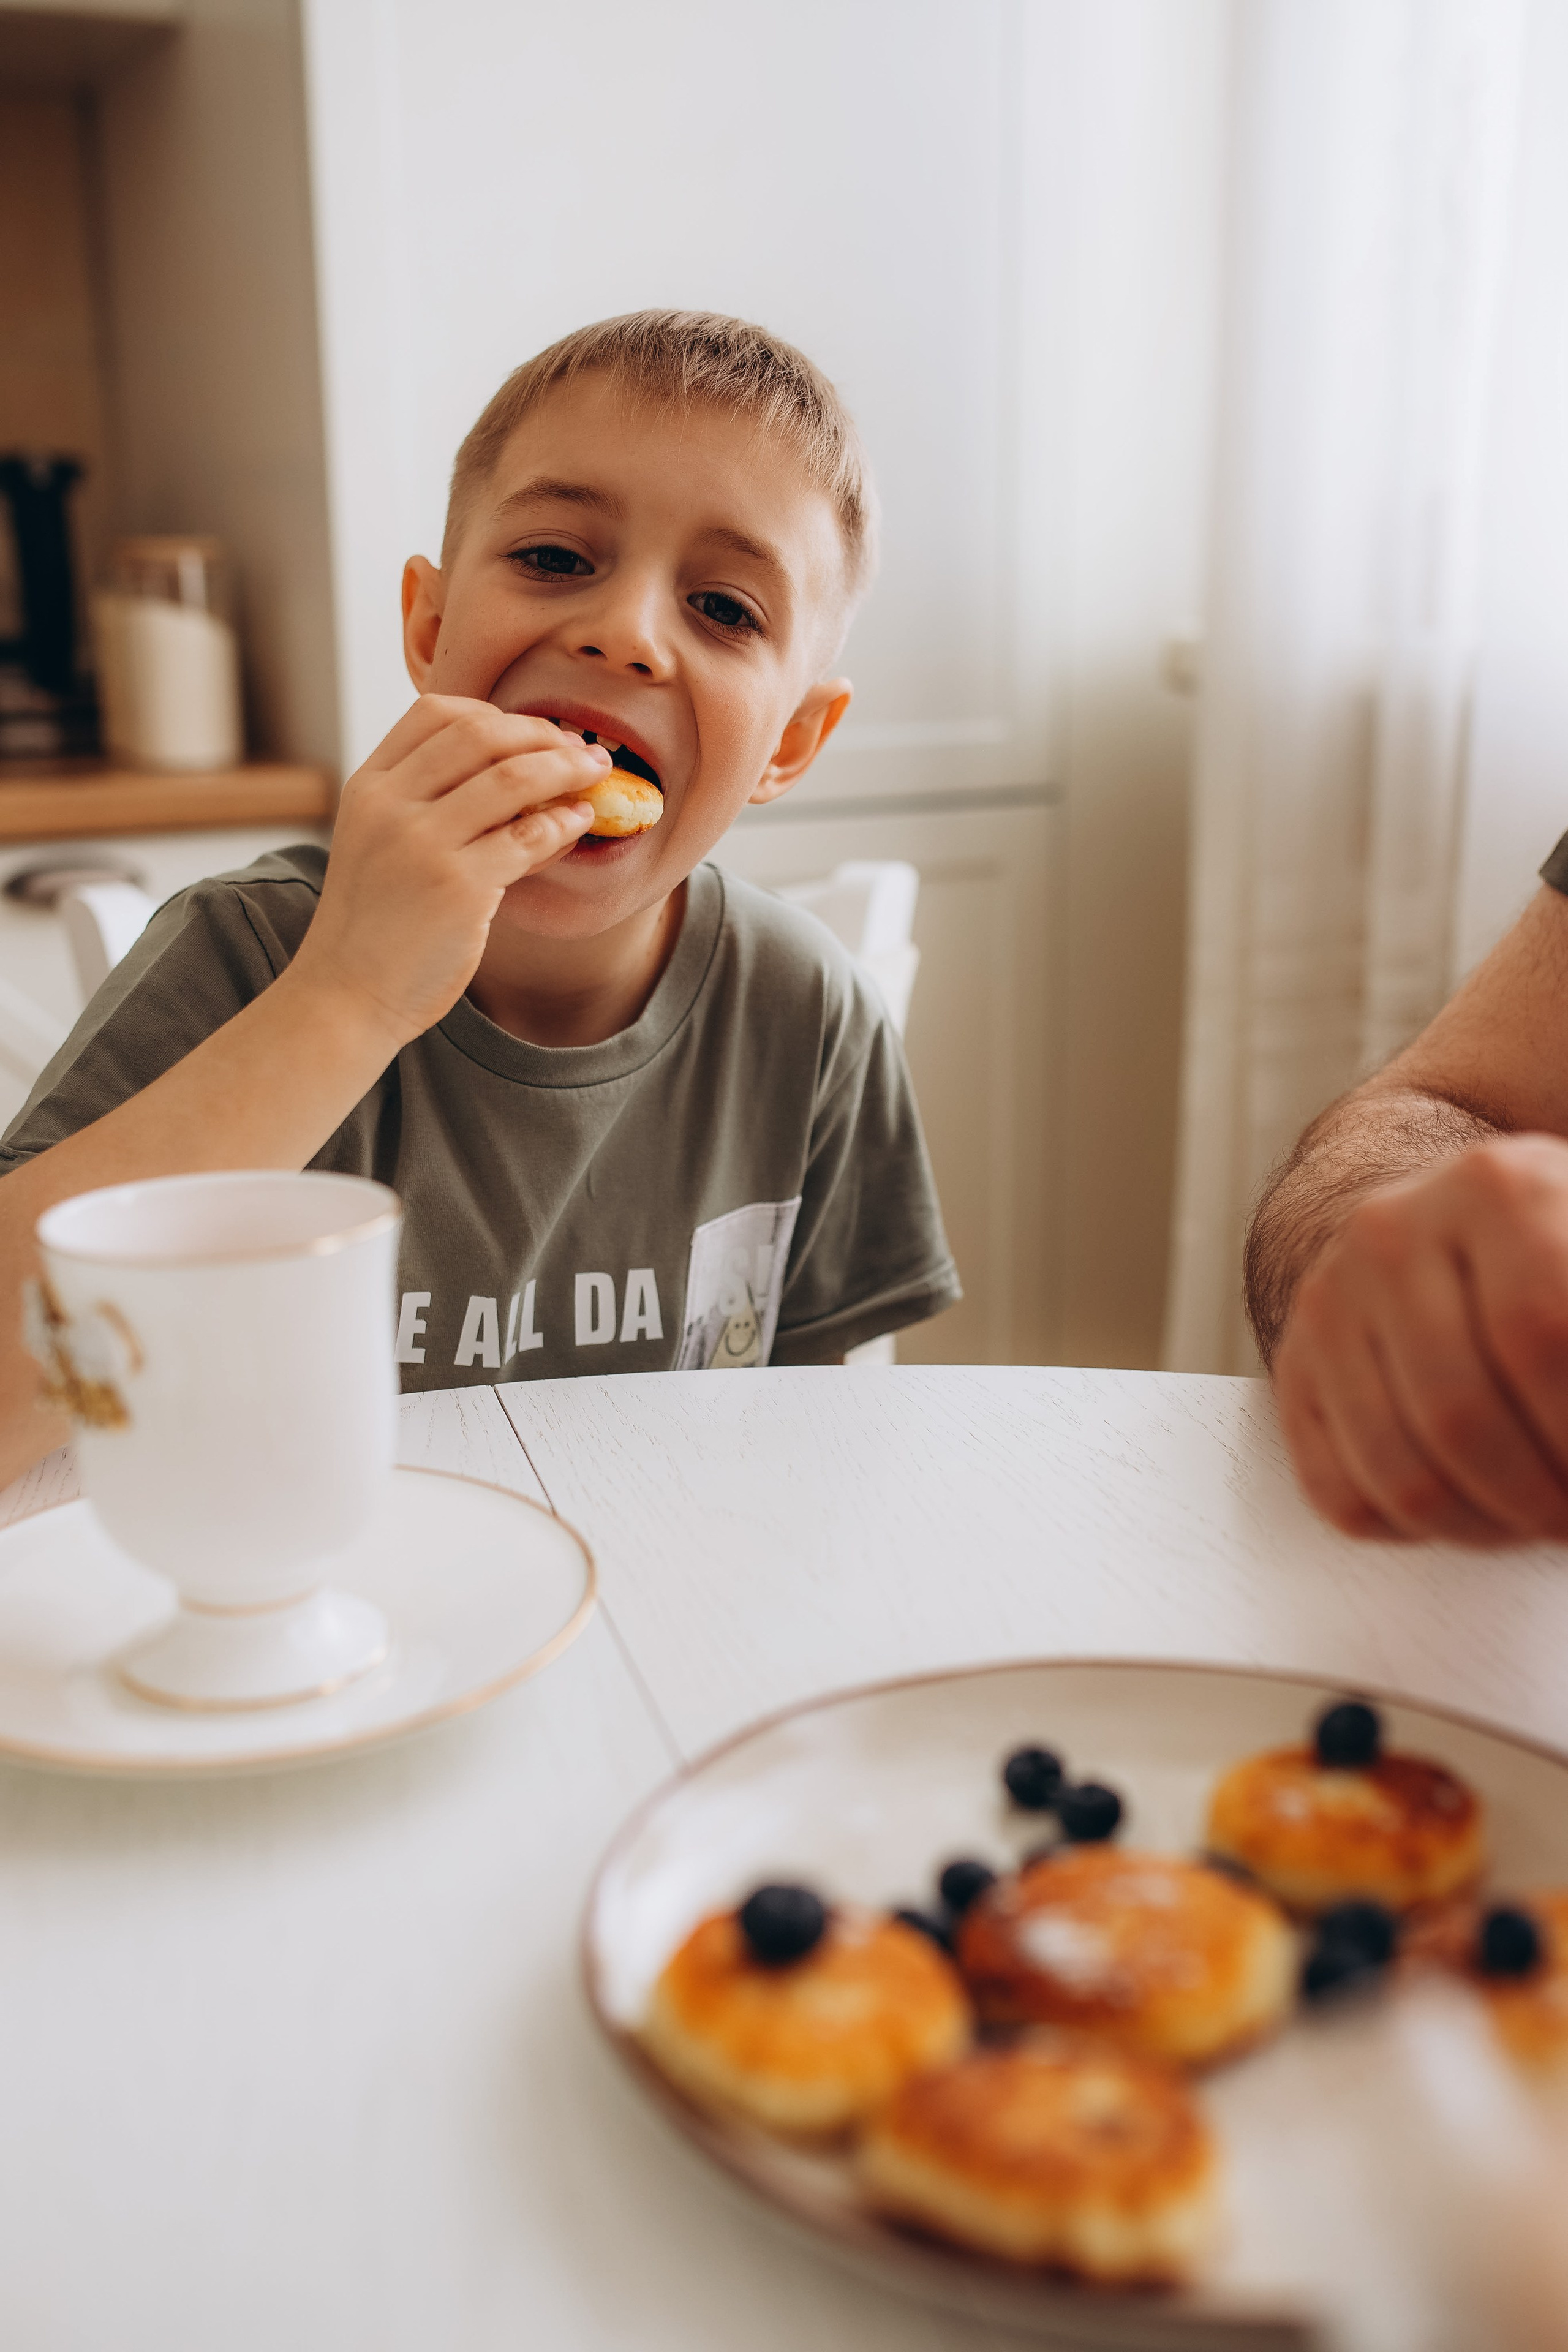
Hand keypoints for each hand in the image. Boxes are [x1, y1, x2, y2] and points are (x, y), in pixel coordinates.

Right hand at [289, 696, 608, 1044]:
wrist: (346, 993)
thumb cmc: (376, 924)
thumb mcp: (385, 846)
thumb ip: (434, 806)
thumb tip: (530, 780)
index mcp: (369, 786)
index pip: (435, 712)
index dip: (496, 714)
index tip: (531, 733)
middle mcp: (390, 805)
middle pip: (480, 734)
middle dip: (542, 733)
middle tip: (580, 747)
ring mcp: (423, 843)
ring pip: (513, 778)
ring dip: (567, 769)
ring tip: (596, 774)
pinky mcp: (458, 887)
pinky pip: (529, 836)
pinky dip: (563, 822)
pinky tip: (578, 823)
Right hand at [1274, 1134, 1567, 1542]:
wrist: (1446, 1225)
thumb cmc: (1551, 1253)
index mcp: (1494, 1189)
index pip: (1538, 1336)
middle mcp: (1391, 1234)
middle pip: (1460, 1415)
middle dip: (1536, 1498)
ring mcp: (1328, 1300)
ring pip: (1399, 1471)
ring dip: (1483, 1528)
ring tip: (1532, 1519)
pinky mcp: (1292, 1366)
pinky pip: (1339, 1493)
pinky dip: (1413, 1532)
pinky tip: (1469, 1512)